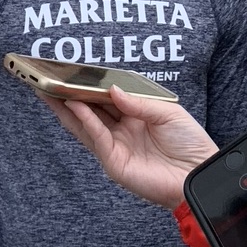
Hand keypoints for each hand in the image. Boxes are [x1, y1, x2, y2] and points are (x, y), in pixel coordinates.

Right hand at [37, 85, 217, 206]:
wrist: (199, 173)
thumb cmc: (190, 143)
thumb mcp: (167, 112)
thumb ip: (137, 102)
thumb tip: (111, 89)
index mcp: (134, 117)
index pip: (105, 99)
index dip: (89, 87)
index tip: (72, 72)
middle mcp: (121, 131)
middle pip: (89, 111)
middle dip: (68, 96)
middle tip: (47, 80)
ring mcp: (115, 147)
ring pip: (84, 124)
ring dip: (66, 108)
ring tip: (48, 90)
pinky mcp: (114, 162)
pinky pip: (96, 136)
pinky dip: (85, 120)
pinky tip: (75, 104)